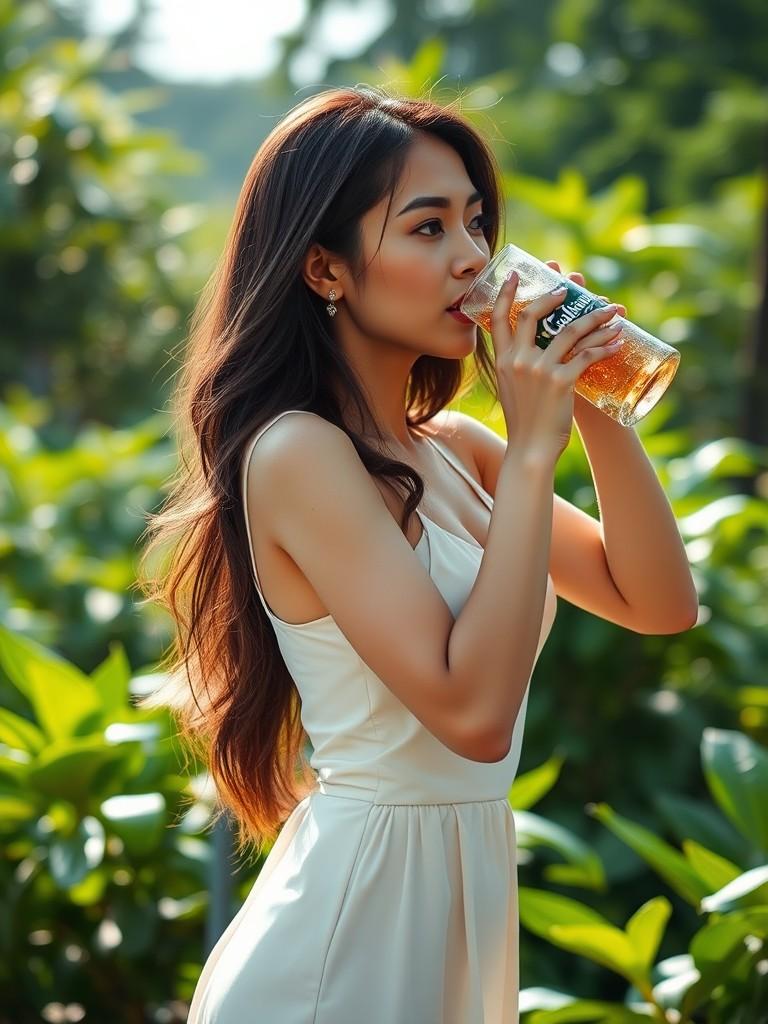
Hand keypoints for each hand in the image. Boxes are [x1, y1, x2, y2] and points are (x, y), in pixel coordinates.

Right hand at [490, 268, 625, 464]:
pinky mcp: (561, 382)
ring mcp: (539, 370)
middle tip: (571, 290)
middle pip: (534, 314)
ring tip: (612, 312)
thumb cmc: (524, 420)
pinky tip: (617, 343)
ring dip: (595, 319)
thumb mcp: (510, 387)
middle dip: (556, 296)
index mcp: (503, 360)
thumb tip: (534, 347)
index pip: (499, 318)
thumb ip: (518, 365)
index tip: (518, 274)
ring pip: (570, 331)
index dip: (507, 292)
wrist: (530, 449)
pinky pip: (587, 356)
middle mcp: (518, 361)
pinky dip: (605, 347)